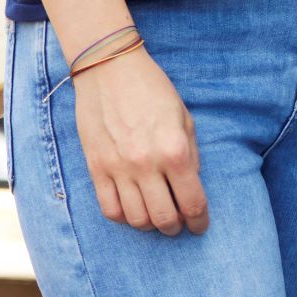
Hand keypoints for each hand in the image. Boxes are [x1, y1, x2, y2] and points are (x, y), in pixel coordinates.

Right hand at [71, 42, 210, 234]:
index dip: (199, 220)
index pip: (192, 202)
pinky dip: (124, 218)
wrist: (109, 68)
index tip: (200, 225)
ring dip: (150, 226)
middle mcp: (146, 164)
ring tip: (156, 218)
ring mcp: (118, 168)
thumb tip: (191, 185)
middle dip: (176, 227)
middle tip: (178, 224)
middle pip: (164, 218)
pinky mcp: (96, 168)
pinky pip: (109, 209)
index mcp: (174, 150)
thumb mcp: (184, 117)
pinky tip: (132, 210)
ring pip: (136, 219)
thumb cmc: (152, 89)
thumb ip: (191, 154)